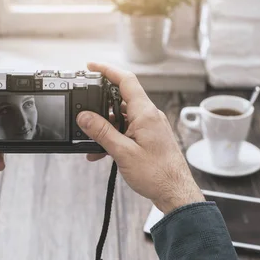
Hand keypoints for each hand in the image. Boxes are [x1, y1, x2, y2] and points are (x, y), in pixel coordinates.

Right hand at [76, 63, 203, 213]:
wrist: (175, 193)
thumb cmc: (157, 174)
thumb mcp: (123, 153)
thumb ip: (102, 133)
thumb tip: (85, 117)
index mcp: (145, 113)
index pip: (126, 80)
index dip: (107, 70)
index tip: (91, 66)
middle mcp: (150, 116)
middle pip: (122, 97)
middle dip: (101, 103)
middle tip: (84, 110)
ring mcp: (151, 126)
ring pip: (123, 116)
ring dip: (106, 125)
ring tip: (91, 140)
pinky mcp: (151, 137)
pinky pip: (129, 129)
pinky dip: (115, 136)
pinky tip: (102, 152)